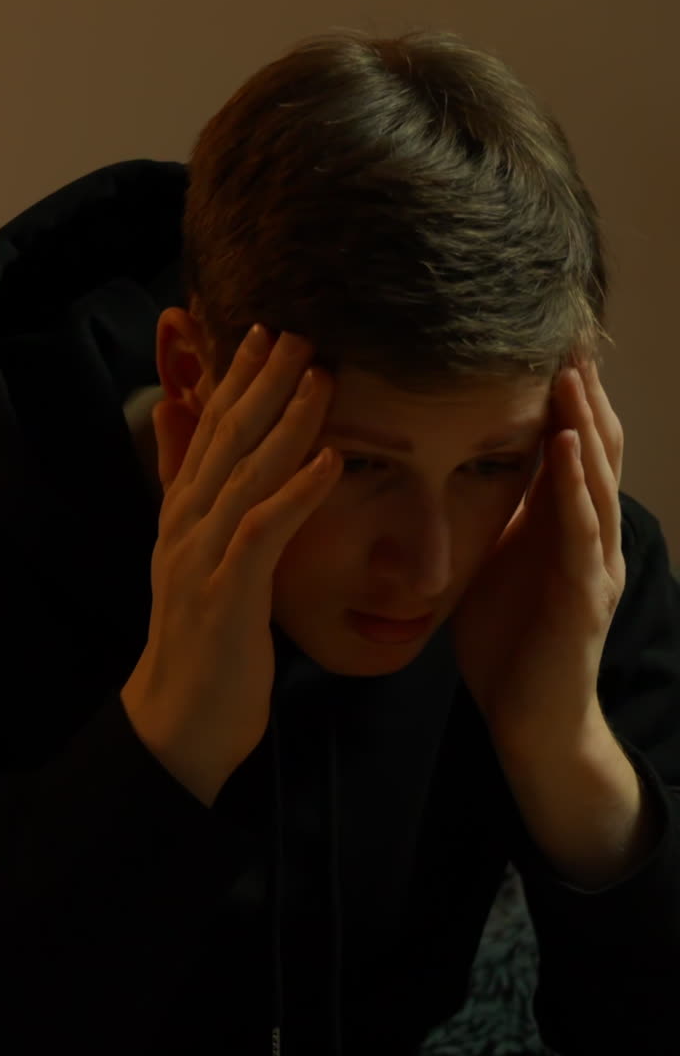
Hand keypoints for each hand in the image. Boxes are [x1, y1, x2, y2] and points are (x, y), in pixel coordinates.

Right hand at [121, 325, 341, 804]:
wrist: (180, 717)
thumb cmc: (203, 636)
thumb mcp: (193, 552)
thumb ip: (187, 487)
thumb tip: (170, 416)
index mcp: (184, 512)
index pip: (210, 430)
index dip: (237, 378)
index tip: (267, 330)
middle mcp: (188, 523)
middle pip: (227, 437)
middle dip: (263, 381)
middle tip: (300, 330)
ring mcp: (203, 555)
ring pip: (245, 473)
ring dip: (286, 421)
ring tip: (322, 376)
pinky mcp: (227, 592)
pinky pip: (264, 529)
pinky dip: (295, 491)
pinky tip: (329, 460)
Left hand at [448, 357, 625, 751]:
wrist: (530, 720)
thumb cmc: (510, 643)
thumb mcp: (495, 563)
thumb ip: (493, 516)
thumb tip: (456, 467)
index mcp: (565, 528)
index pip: (571, 447)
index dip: (564, 397)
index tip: (546, 342)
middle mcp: (590, 537)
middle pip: (596, 450)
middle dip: (583, 394)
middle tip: (567, 335)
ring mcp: (594, 565)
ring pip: (598, 480)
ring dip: (584, 424)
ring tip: (570, 373)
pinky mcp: (585, 597)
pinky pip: (582, 531)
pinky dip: (577, 485)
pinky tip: (566, 446)